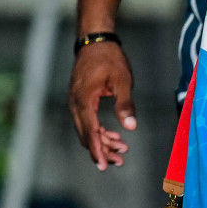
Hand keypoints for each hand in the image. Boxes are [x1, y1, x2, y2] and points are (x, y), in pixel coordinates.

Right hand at [68, 41, 136, 168]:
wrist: (94, 41)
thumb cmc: (109, 59)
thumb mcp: (122, 80)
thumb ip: (125, 104)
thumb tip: (131, 127)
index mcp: (84, 99)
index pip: (89, 130)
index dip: (97, 149)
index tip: (103, 165)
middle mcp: (75, 103)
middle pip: (85, 133)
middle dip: (101, 149)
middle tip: (119, 161)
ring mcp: (75, 101)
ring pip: (85, 129)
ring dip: (101, 140)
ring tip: (121, 149)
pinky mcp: (79, 99)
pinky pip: (85, 120)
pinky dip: (98, 130)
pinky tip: (112, 134)